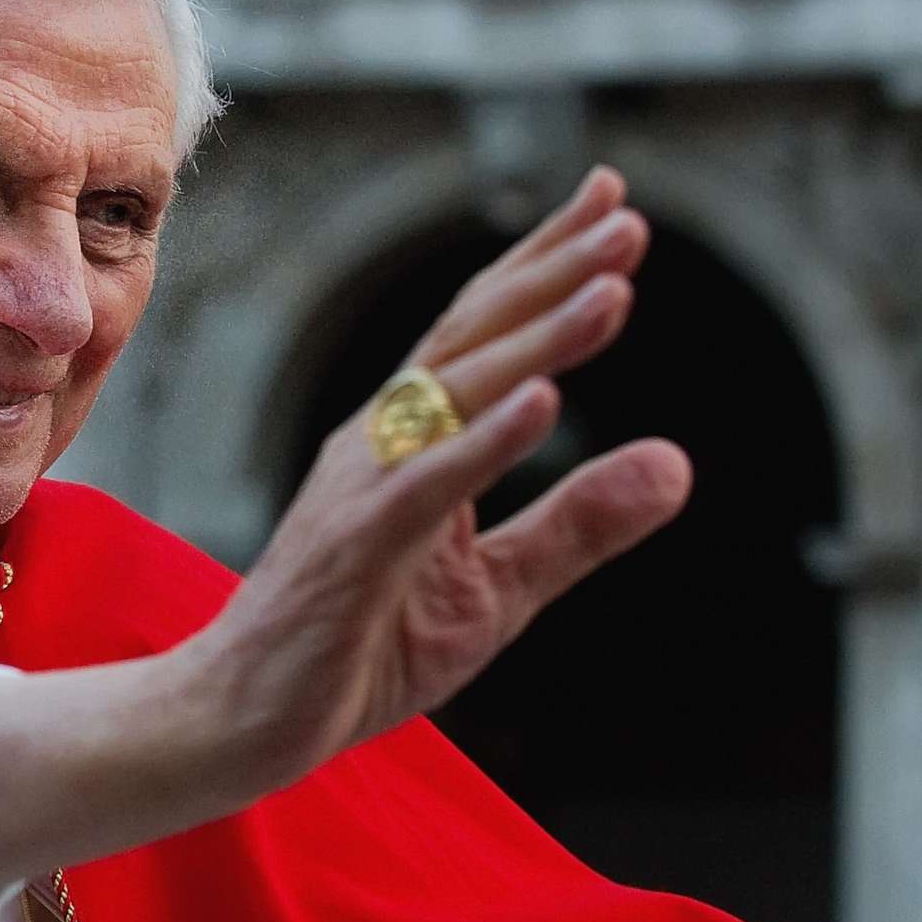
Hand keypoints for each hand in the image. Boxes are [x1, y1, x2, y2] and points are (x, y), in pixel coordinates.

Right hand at [0, 168, 691, 900]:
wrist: (243, 720)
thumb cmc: (357, 648)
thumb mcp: (498, 590)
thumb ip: (581, 524)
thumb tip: (679, 462)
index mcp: (413, 440)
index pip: (485, 333)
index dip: (546, 265)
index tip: (614, 201)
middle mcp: (381, 441)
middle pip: (474, 337)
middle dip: (553, 274)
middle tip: (630, 218)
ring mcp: (363, 489)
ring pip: (457, 394)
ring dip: (539, 338)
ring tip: (615, 289)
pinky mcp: (355, 549)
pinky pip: (429, 483)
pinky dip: (488, 439)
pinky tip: (548, 401)